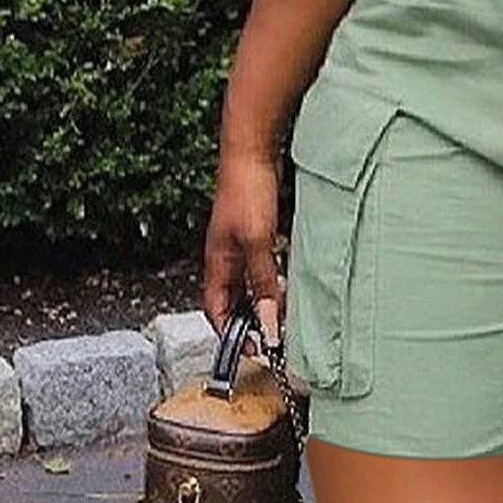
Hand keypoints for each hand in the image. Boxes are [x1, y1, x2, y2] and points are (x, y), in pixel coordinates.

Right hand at [202, 150, 284, 355]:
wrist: (252, 152)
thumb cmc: (247, 191)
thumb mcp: (258, 241)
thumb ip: (262, 281)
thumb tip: (266, 320)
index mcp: (217, 263)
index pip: (216, 311)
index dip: (230, 333)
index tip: (252, 349)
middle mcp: (224, 256)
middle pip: (232, 299)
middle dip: (249, 320)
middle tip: (273, 335)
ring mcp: (238, 242)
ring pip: (248, 282)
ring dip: (263, 298)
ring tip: (284, 312)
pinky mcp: (254, 229)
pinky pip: (259, 263)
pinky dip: (271, 276)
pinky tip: (286, 278)